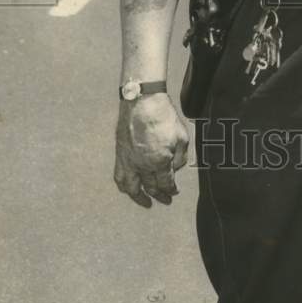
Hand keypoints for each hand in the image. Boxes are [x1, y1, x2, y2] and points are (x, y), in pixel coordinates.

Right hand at [114, 92, 188, 208]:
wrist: (142, 100)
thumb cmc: (163, 115)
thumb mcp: (182, 136)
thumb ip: (181, 156)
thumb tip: (176, 168)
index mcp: (160, 161)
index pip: (166, 183)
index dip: (171, 190)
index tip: (174, 192)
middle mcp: (142, 165)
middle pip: (151, 187)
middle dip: (160, 195)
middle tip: (166, 200)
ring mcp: (129, 160)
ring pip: (131, 187)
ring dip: (139, 197)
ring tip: (145, 202)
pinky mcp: (120, 154)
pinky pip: (119, 176)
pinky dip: (124, 186)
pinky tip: (128, 187)